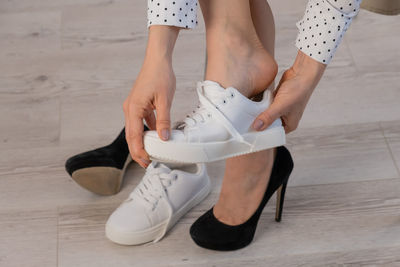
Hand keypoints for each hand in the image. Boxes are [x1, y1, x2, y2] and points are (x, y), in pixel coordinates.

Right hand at [123, 26, 178, 167]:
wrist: (158, 60)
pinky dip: (147, 132)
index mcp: (133, 108)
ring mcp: (133, 107)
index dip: (139, 151)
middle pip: (132, 136)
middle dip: (138, 150)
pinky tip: (157, 137)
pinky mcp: (139, 105)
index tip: (146, 162)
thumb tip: (164, 138)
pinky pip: (141, 122)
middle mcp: (130, 109)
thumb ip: (164, 120)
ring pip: (136, 130)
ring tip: (152, 154)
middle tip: (147, 164)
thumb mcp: (165, 100)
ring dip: (143, 142)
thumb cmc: (161, 76)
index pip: (134, 136)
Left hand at [252, 51, 325, 132]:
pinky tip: (252, 104)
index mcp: (289, 125)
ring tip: (246, 114)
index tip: (250, 132)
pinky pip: (265, 105)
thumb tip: (256, 127)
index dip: (262, 133)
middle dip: (259, 122)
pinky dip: (260, 104)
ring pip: (265, 114)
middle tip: (246, 123)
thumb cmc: (298, 90)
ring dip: (258, 113)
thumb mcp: (281, 106)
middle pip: (268, 124)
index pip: (272, 134)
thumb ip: (268, 117)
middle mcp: (285, 118)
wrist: (301, 72)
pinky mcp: (276, 100)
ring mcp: (280, 109)